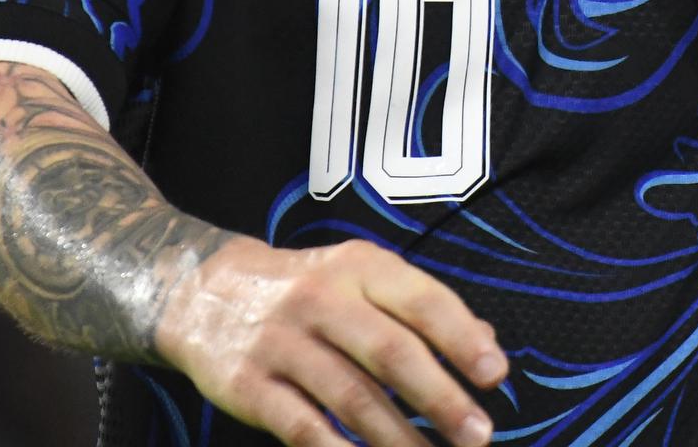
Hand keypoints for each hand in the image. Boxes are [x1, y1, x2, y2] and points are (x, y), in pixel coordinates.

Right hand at [156, 235, 507, 446]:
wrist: (202, 291)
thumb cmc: (306, 289)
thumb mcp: (361, 275)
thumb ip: (421, 307)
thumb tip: (486, 343)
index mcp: (360, 267)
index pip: (421, 300)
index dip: (462, 338)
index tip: (495, 375)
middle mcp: (322, 298)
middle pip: (391, 352)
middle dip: (440, 399)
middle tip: (478, 435)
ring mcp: (282, 343)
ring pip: (351, 397)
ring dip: (398, 438)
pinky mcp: (248, 385)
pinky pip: (302, 427)